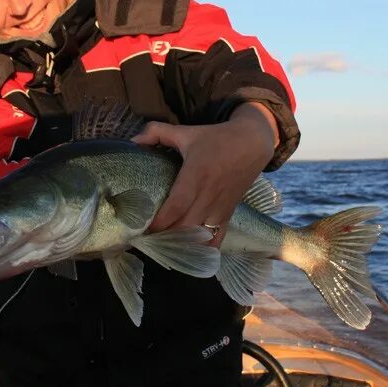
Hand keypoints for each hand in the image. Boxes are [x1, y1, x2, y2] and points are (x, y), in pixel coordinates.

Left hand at [131, 103, 278, 246]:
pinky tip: (189, 254)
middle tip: (146, 242)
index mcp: (195, 175)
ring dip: (182, 246)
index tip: (141, 230)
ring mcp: (220, 208)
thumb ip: (158, 132)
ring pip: (200, 237)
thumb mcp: (186, 132)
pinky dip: (202, 249)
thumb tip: (134, 140)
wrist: (253, 143)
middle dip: (165, 238)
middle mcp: (208, 196)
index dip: (159, 222)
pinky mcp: (228, 215)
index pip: (175, 206)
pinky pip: (216, 239)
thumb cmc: (216, 138)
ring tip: (164, 249)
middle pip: (185, 227)